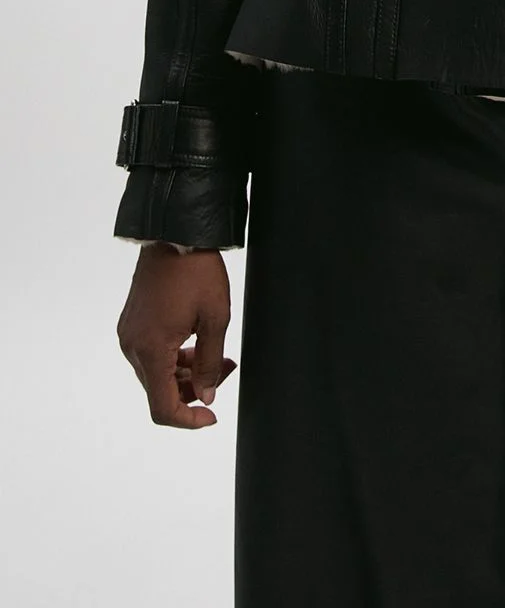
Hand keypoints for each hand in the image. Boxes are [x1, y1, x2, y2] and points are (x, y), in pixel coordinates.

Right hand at [117, 243, 236, 427]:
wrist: (174, 233)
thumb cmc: (197, 271)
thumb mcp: (215, 318)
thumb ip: (211, 363)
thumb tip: (207, 397)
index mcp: (151, 350)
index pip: (162, 407)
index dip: (188, 420)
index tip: (211, 416)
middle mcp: (132, 347)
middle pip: (160, 390)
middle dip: (195, 389)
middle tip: (226, 369)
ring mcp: (129, 334)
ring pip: (156, 372)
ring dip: (186, 372)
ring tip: (219, 355)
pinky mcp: (132, 323)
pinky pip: (151, 354)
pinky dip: (174, 357)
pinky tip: (197, 342)